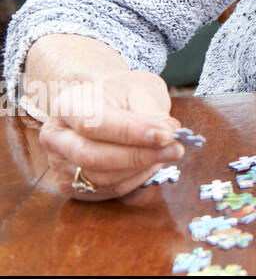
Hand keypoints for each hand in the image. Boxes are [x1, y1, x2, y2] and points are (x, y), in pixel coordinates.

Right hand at [38, 69, 183, 200]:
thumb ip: (150, 110)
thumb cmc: (123, 95)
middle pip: (93, 156)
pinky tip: (152, 163)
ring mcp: (60, 165)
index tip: (167, 134)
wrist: (108, 105)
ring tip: (169, 153)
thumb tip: (168, 133)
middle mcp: (56, 137)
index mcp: (67, 106)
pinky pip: (108, 189)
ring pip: (101, 177)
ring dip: (141, 168)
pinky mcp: (72, 186)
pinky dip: (136, 178)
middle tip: (176, 148)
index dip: (132, 132)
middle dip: (139, 155)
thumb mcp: (138, 88)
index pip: (95, 124)